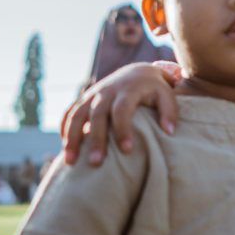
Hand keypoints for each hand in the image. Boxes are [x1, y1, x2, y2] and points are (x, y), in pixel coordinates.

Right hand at [61, 62, 180, 165]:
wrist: (137, 71)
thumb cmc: (155, 89)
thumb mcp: (167, 95)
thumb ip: (169, 112)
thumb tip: (169, 131)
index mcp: (129, 89)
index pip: (122, 109)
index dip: (123, 129)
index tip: (127, 150)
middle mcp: (107, 90)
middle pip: (97, 115)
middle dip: (95, 139)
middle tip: (96, 163)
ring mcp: (93, 94)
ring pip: (77, 114)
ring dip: (72, 138)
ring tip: (71, 162)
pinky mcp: (84, 99)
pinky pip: (69, 113)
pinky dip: (65, 130)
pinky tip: (65, 149)